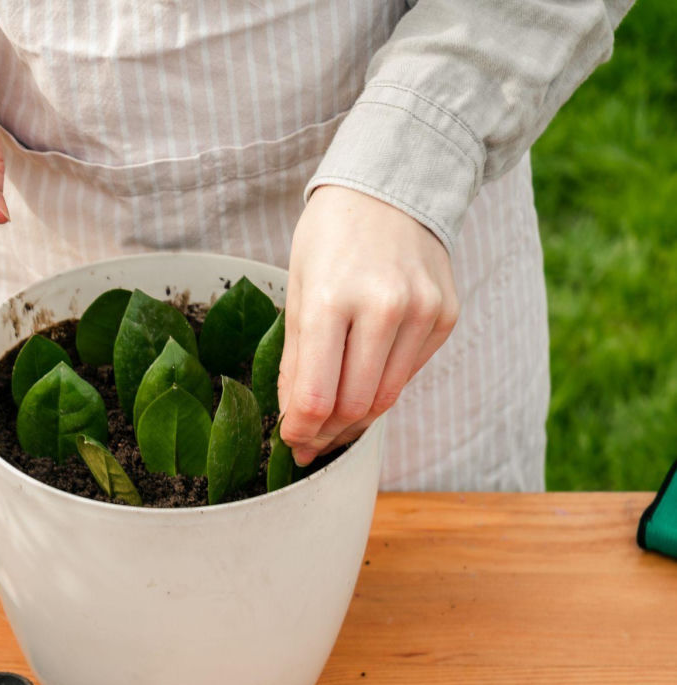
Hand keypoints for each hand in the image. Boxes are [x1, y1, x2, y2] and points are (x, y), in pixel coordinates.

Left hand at [278, 186, 458, 465]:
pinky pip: (409, 373)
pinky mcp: (446, 316)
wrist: (392, 186)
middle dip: (328, 433)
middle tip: (310, 444)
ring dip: (356, 420)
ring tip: (333, 425)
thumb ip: (295, 359)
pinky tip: (363, 380)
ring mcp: (421, 312)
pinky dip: (382, 386)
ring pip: (386, 397)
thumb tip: (294, 419)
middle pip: (355, 405)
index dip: (301, 430)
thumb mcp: (298, 289)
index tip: (291, 441)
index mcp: (330, 298)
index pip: (317, 395)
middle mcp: (382, 307)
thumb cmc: (331, 237)